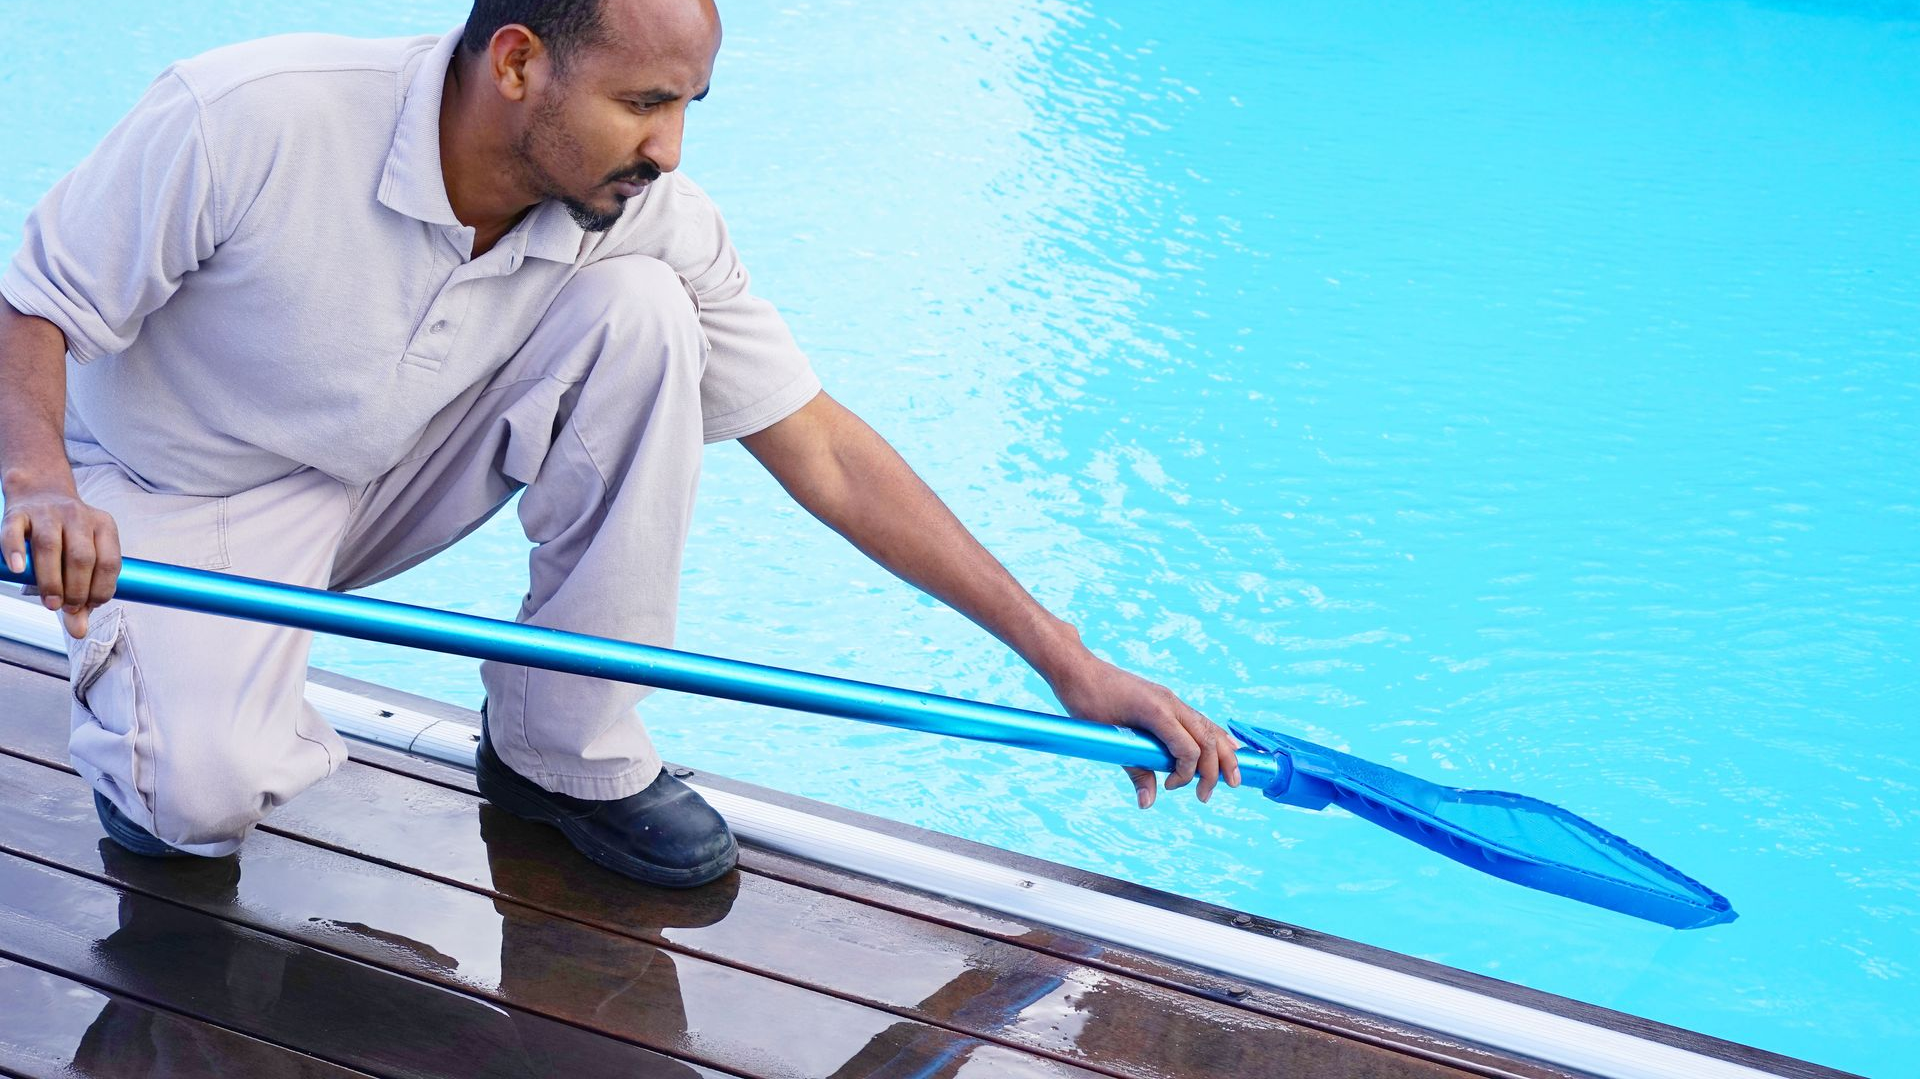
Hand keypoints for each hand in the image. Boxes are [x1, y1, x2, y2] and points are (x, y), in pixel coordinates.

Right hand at [1, 486, 120, 637]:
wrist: (40, 492)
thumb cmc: (67, 537)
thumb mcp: (84, 560)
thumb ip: (83, 596)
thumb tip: (79, 631)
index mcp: (103, 526)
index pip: (110, 562)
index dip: (100, 589)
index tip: (86, 607)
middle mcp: (78, 516)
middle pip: (81, 557)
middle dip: (76, 589)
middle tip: (65, 608)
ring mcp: (48, 512)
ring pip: (50, 546)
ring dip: (51, 579)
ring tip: (50, 602)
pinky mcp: (18, 513)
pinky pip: (15, 532)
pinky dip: (16, 551)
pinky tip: (18, 570)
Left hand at [1046, 653, 1240, 808]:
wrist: (1078, 670)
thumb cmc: (1087, 701)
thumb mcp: (1109, 738)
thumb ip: (1134, 770)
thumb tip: (1147, 803)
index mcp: (1157, 711)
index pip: (1189, 749)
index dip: (1185, 774)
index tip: (1168, 787)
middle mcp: (1170, 702)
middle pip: (1207, 739)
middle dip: (1215, 769)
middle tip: (1207, 796)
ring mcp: (1170, 699)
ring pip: (1207, 727)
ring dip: (1222, 753)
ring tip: (1233, 777)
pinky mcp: (1165, 700)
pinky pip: (1197, 719)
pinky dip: (1214, 735)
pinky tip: (1226, 745)